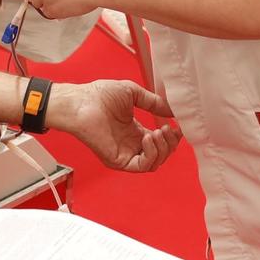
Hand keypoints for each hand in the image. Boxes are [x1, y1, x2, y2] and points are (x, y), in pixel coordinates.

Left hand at [50, 79, 180, 172]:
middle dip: (170, 143)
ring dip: (162, 148)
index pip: (160, 142)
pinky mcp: (118, 160)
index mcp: (135, 132)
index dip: (172, 136)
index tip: (178, 125)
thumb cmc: (99, 95)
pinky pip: (142, 166)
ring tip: (158, 132)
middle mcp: (131, 145)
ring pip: (155, 163)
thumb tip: (173, 111)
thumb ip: (154, 103)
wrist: (81, 101)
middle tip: (169, 129)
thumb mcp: (133, 94)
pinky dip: (151, 154)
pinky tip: (148, 138)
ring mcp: (125, 154)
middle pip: (161, 155)